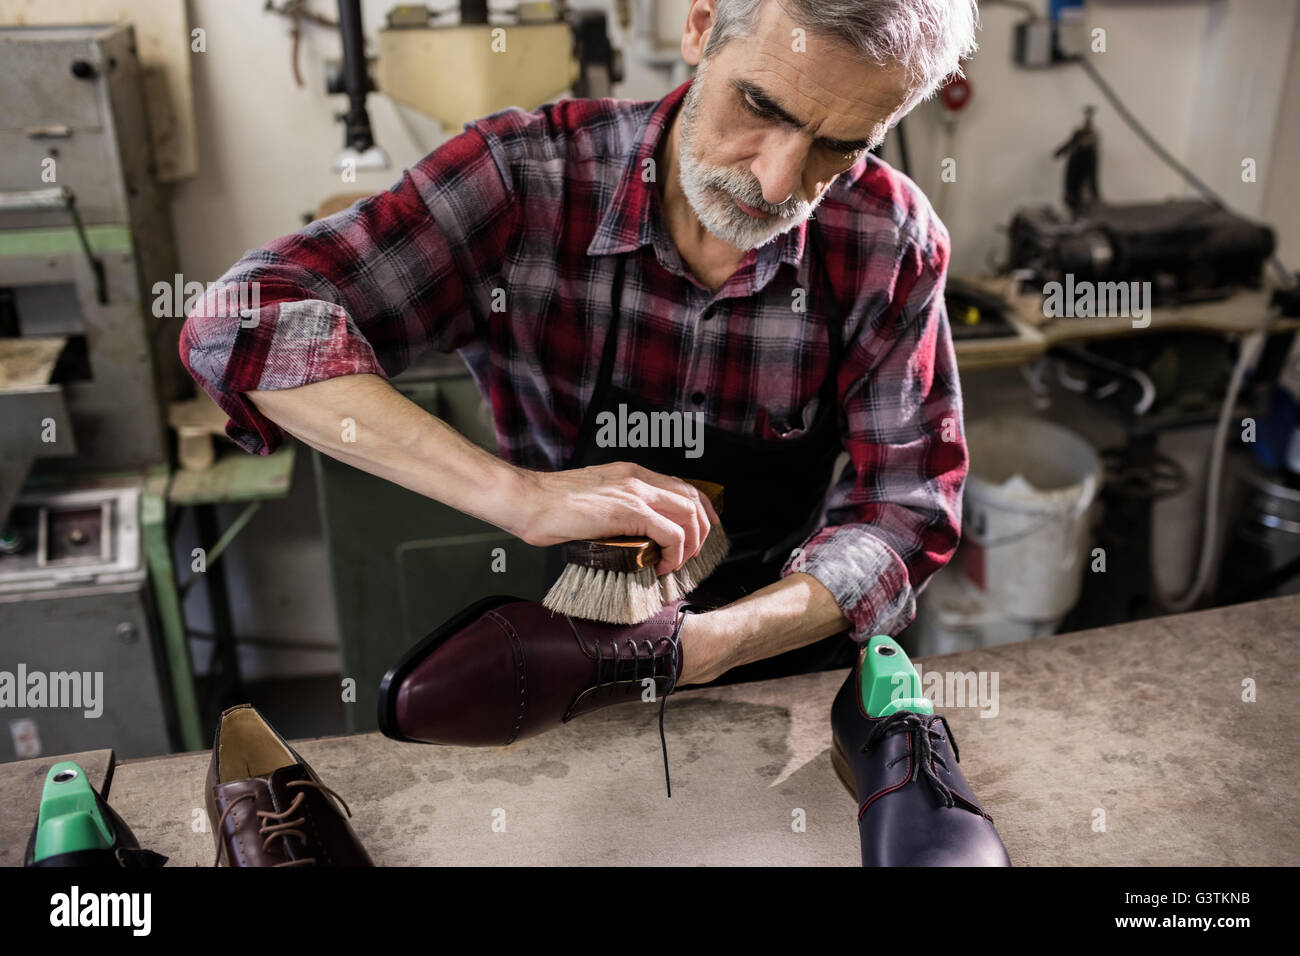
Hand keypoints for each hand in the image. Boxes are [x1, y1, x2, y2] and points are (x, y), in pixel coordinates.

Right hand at [516, 462, 720, 575]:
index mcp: (630, 473)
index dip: (698, 512)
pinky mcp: (629, 511)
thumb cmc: (550, 505)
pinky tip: (660, 566)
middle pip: (693, 499)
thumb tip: (629, 535)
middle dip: (702, 530)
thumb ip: (615, 510)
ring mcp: (635, 492)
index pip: (681, 487)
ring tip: (675, 563)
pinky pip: (670, 533)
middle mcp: (638, 478)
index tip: (697, 533)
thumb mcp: (593, 499)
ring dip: (690, 544)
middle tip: (692, 553)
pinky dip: (673, 553)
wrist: (528, 500)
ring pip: (688, 515)